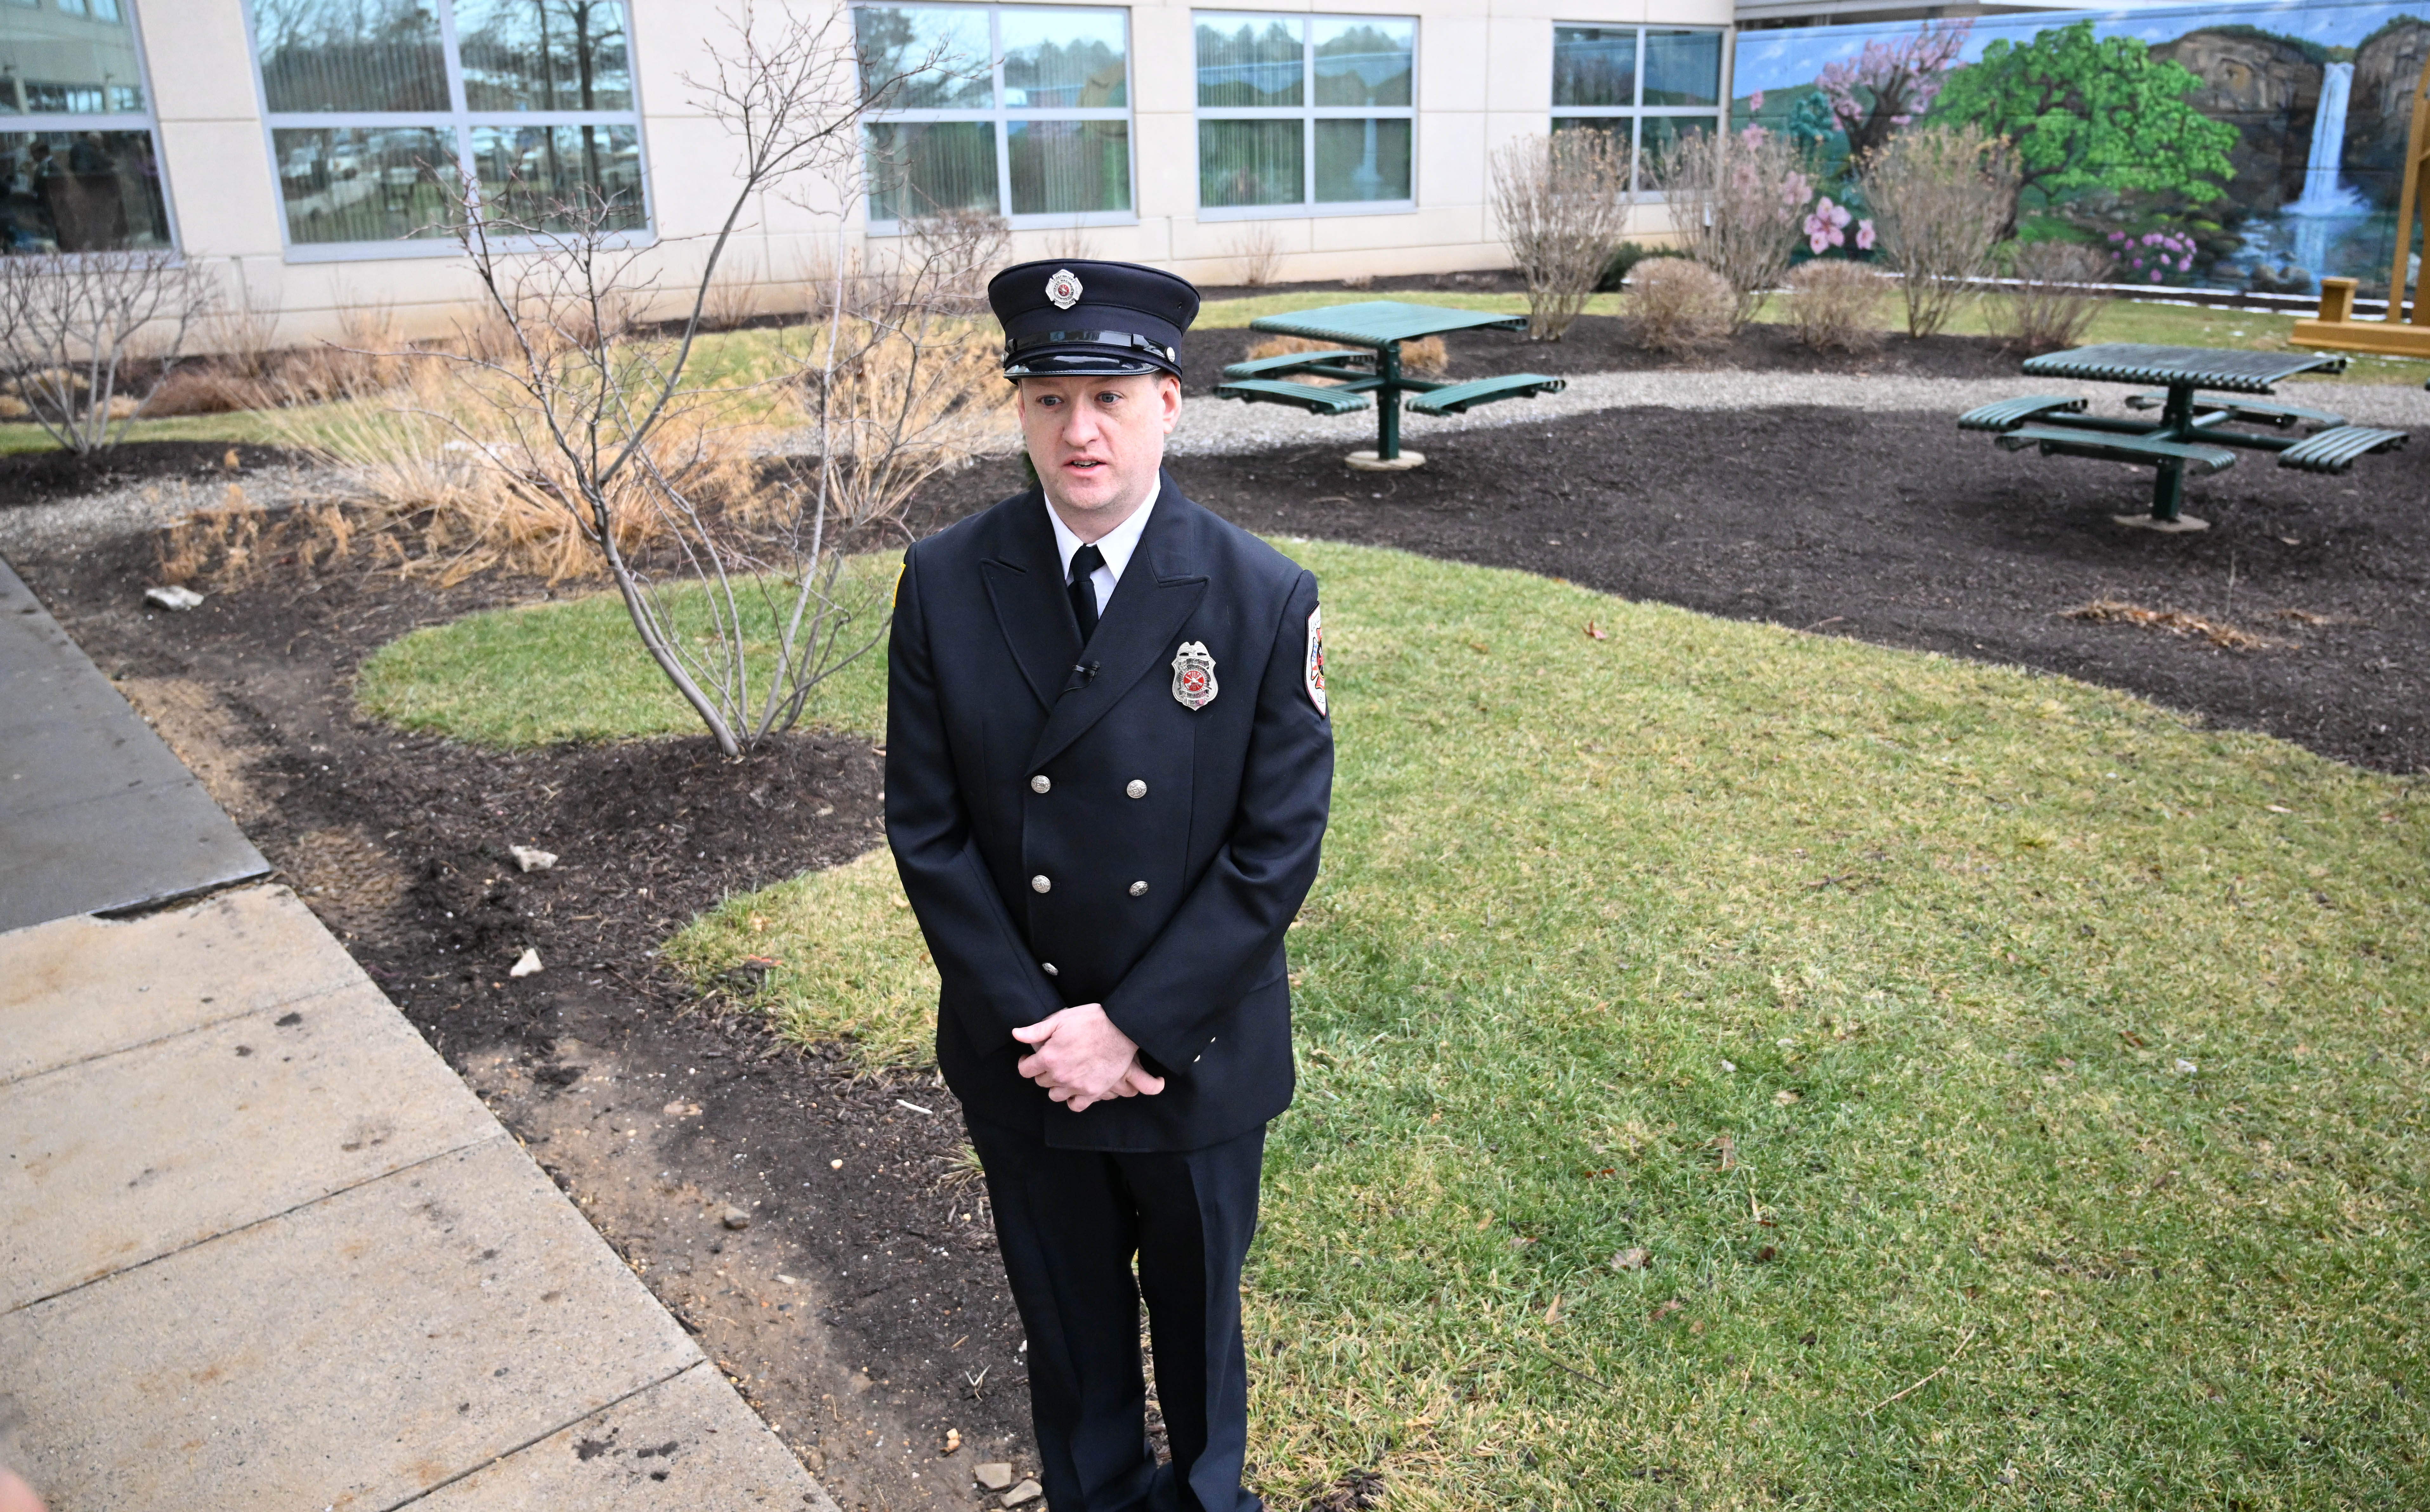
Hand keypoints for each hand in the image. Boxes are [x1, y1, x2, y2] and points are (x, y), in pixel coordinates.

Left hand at [1012, 1004, 1165, 1111]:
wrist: (1122, 1029)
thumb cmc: (1091, 1020)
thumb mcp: (1060, 1019)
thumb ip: (1036, 1030)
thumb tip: (1015, 1034)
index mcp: (1049, 1057)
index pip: (1025, 1070)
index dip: (1025, 1063)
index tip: (1030, 1058)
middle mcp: (1060, 1075)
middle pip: (1041, 1082)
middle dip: (1042, 1071)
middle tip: (1051, 1061)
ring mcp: (1077, 1086)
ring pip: (1055, 1095)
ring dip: (1056, 1086)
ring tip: (1063, 1074)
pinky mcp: (1093, 1092)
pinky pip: (1075, 1105)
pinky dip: (1072, 1100)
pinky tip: (1074, 1089)